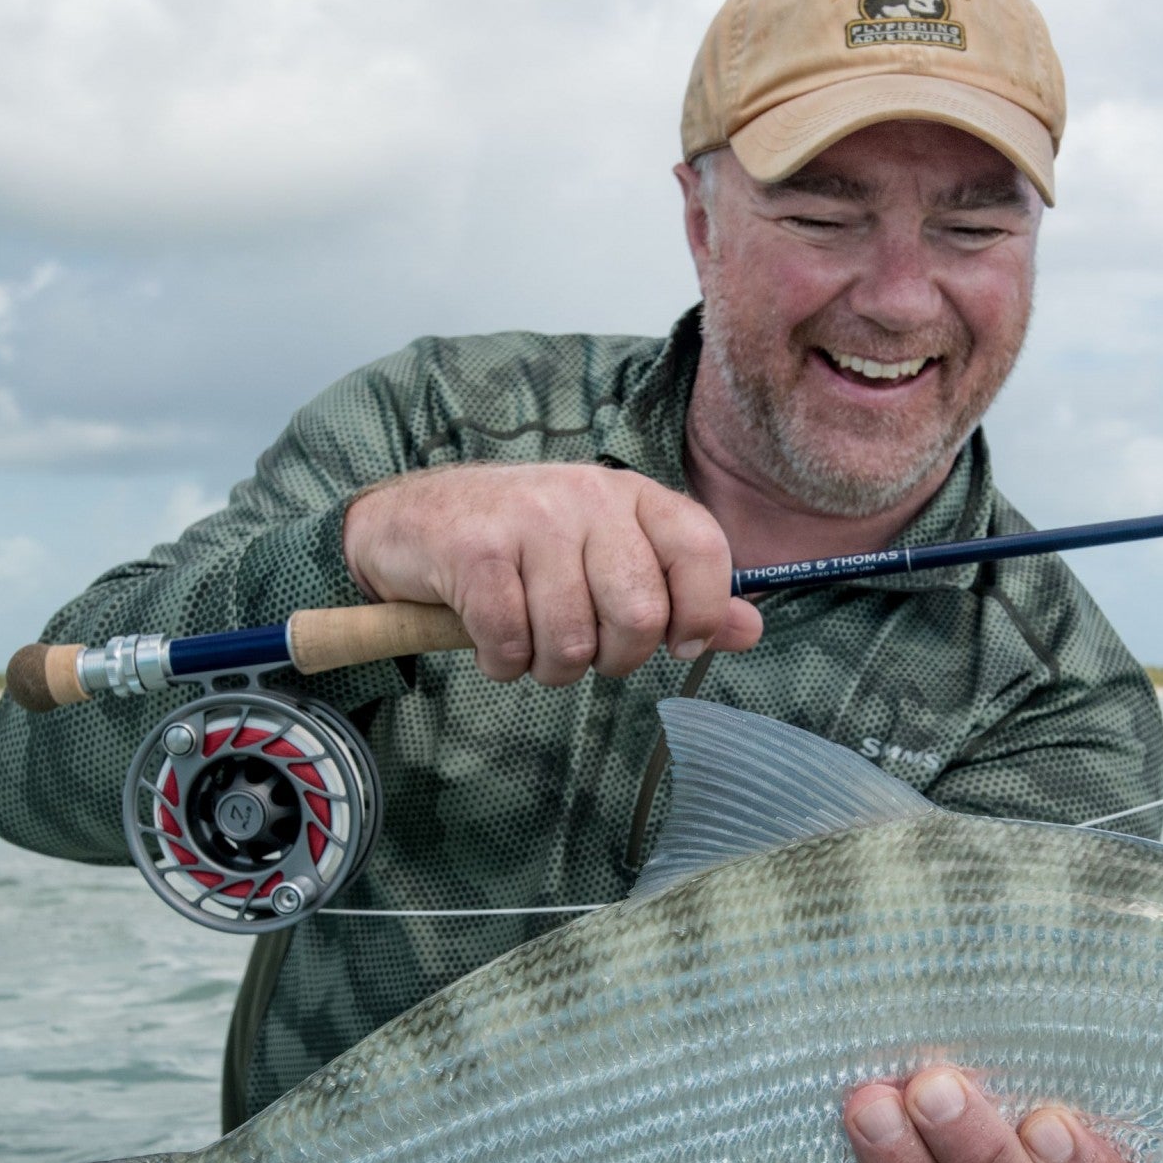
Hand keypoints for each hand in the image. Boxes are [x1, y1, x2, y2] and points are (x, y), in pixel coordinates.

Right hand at [341, 462, 762, 685]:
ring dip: (549, 667)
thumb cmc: (522, 546)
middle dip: (614, 658)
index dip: (699, 613)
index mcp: (631, 496)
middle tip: (584, 648)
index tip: (675, 641)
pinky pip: (511, 645)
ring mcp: (529, 520)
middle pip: (639, 614)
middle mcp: (586, 497)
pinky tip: (491, 640)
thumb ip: (681, 594)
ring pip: (572, 642)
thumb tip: (751, 628)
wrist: (411, 521)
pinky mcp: (475, 552)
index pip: (701, 548)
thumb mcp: (607, 556)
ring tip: (531, 640)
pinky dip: (501, 663)